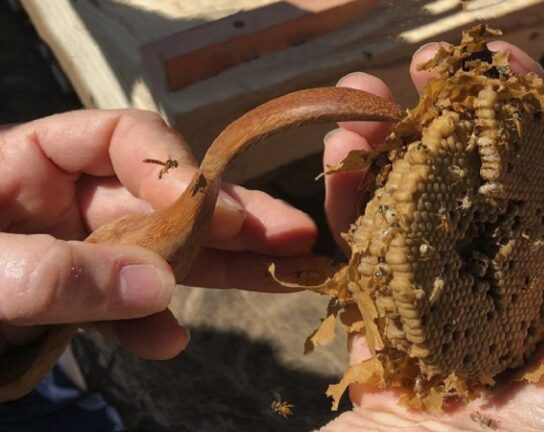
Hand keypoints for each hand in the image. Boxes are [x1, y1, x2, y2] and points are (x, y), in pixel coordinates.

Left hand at [0, 110, 316, 359]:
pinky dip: (149, 323)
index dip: (168, 164)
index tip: (203, 204)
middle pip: (159, 197)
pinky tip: (168, 342)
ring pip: (156, 251)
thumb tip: (159, 284)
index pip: (117, 138)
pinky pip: (123, 305)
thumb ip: (55, 274)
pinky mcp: (67, 300)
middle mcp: (57, 202)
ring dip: (216, 268)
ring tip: (278, 277)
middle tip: (292, 233)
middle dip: (226, 215)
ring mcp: (68, 253)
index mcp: (25, 163)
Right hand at [319, 43, 543, 430]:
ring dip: (387, 138)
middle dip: (451, 109)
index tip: (505, 61)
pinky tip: (339, 153)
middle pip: (477, 167)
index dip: (534, 112)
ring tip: (365, 99)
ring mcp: (438, 280)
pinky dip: (346, 194)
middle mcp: (504, 264)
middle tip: (427, 64)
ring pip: (414, 191)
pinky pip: (361, 239)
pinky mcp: (384, 303)